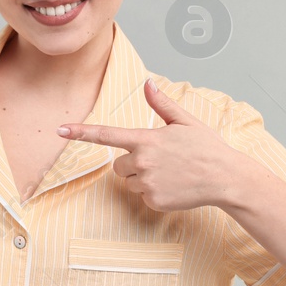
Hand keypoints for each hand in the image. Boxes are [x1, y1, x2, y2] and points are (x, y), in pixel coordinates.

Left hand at [57, 78, 245, 212]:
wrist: (225, 178)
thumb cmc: (207, 148)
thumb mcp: (185, 121)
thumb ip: (162, 104)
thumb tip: (148, 84)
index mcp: (147, 139)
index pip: (107, 135)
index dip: (81, 132)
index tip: (60, 131)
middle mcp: (143, 162)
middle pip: (118, 166)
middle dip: (132, 164)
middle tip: (160, 161)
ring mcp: (148, 184)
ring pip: (130, 182)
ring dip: (144, 179)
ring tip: (171, 174)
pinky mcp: (154, 201)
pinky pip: (143, 197)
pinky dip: (155, 193)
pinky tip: (174, 187)